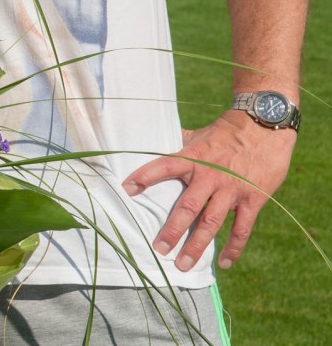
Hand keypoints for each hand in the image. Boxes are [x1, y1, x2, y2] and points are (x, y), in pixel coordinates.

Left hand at [122, 109, 296, 270]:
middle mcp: (210, 176)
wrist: (264, 127)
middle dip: (173, 230)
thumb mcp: (198, 135)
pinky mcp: (253, 199)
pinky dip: (234, 247)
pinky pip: (242, 228)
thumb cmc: (225, 132)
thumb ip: (178, 144)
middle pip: (188, 207)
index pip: (164, 166)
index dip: (145, 175)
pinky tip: (224, 263)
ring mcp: (232, 189)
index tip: (127, 188)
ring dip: (198, 245)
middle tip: (159, 249)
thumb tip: (151, 141)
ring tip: (183, 264)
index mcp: (193, 157)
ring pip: (212, 222)